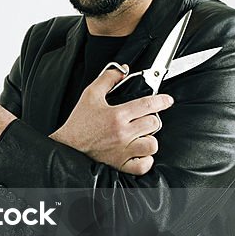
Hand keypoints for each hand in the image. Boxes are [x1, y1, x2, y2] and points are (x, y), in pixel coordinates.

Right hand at [49, 65, 173, 174]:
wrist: (67, 146)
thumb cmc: (78, 123)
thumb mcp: (90, 95)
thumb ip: (107, 79)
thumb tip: (123, 70)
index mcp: (117, 115)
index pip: (148, 104)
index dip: (162, 100)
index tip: (167, 100)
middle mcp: (123, 133)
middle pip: (153, 123)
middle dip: (150, 119)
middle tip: (142, 119)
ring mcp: (123, 150)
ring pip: (152, 144)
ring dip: (149, 139)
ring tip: (140, 136)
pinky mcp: (121, 164)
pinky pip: (144, 164)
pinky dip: (145, 160)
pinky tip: (138, 153)